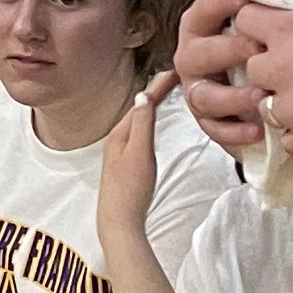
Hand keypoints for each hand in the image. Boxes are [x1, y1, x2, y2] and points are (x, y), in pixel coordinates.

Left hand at [99, 72, 172, 246]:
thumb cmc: (130, 189)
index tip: (175, 70)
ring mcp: (120, 152)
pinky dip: (149, 121)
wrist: (119, 222)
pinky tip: (152, 124)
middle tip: (175, 76)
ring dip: (152, 104)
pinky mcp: (126, 164)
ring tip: (166, 91)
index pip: (142, 101)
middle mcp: (117, 139)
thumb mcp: (140, 152)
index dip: (158, 85)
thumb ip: (142, 124)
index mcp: (119, 133)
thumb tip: (143, 95)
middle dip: (156, 91)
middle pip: (139, 108)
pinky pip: (139, 133)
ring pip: (139, 120)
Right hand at [174, 0, 268, 157]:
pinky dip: (235, 131)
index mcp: (201, 30)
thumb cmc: (267, 50)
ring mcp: (198, 92)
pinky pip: (215, 130)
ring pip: (204, 96)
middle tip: (258, 50)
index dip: (220, 5)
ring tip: (261, 97)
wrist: (268, 89)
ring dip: (232, 97)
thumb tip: (291, 0)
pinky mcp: (209, 122)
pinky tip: (258, 130)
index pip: (202, 11)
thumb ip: (268, 14)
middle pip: (197, 54)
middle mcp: (193, 60)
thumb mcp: (264, 28)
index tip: (244, 1)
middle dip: (228, 51)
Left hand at [225, 0, 292, 162]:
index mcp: (291, 31)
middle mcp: (280, 69)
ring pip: (265, 108)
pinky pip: (287, 140)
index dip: (257, 27)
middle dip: (271, 70)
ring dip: (285, 104)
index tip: (272, 33)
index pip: (245, 22)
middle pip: (252, 68)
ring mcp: (290, 109)